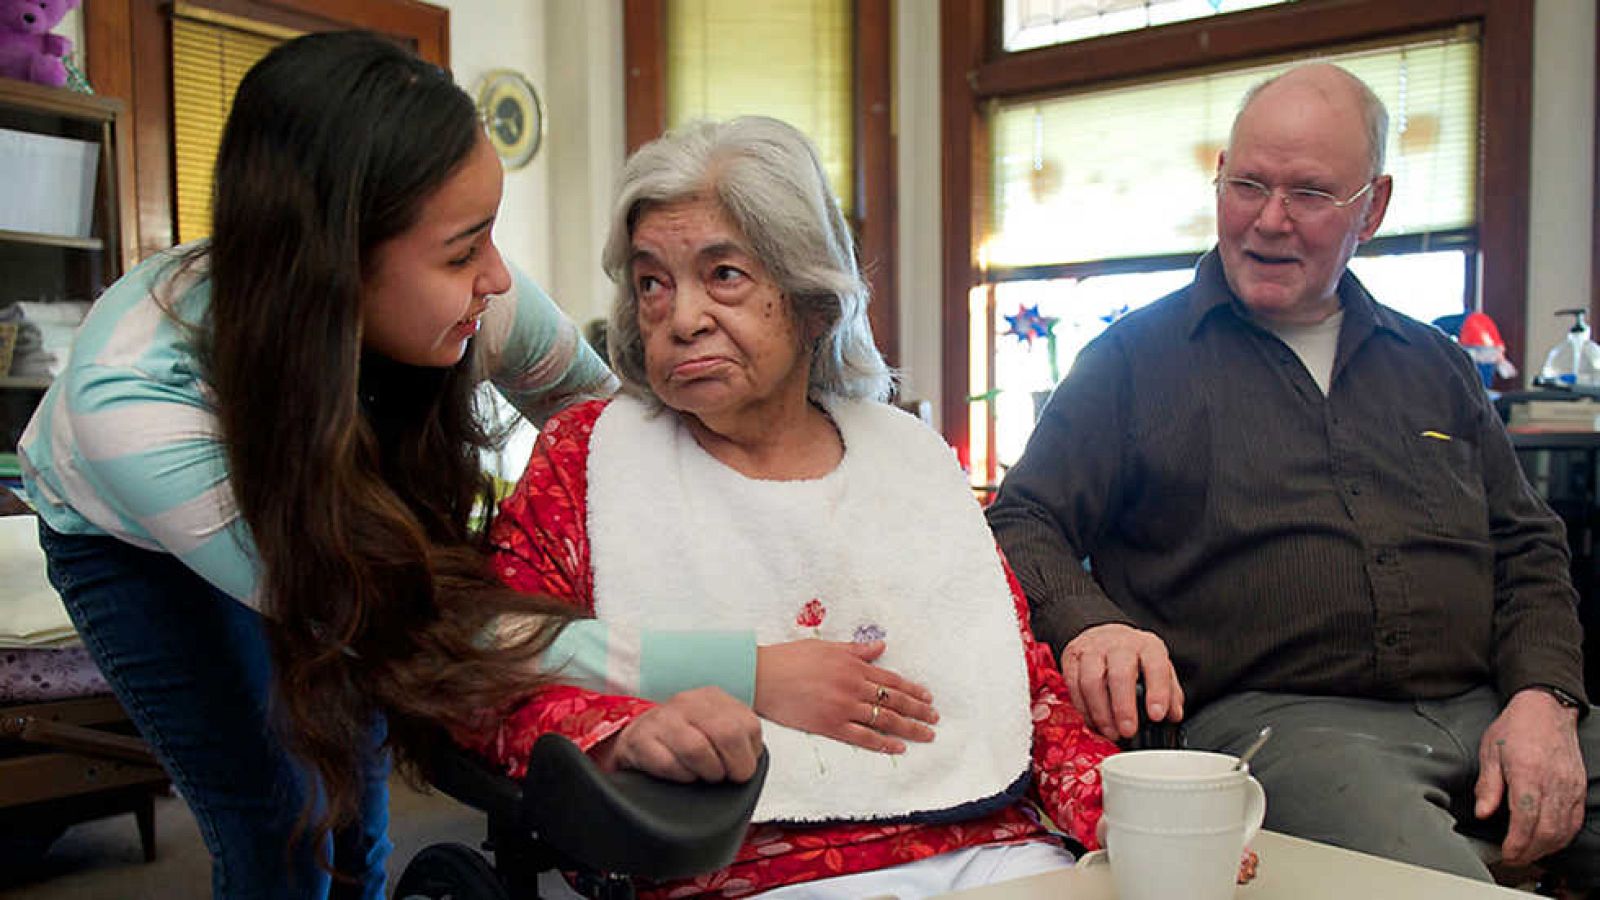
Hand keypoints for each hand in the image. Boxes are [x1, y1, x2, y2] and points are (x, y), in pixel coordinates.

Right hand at [602, 687, 762, 782]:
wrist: (636, 739)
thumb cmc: (683, 740)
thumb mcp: (715, 731)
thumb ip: (739, 739)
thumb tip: (751, 764)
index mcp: (713, 698)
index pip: (748, 726)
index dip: (749, 755)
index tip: (740, 765)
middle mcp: (688, 702)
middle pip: (727, 734)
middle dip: (732, 766)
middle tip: (724, 776)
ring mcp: (662, 718)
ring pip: (697, 749)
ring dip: (706, 772)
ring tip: (703, 775)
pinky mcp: (639, 739)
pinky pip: (668, 764)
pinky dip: (681, 777)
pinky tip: (681, 774)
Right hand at [755, 639, 937, 753]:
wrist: (762, 675)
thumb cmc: (790, 658)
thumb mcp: (827, 647)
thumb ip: (856, 650)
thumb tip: (880, 647)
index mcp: (853, 665)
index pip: (892, 679)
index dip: (913, 690)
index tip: (928, 698)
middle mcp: (853, 685)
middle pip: (894, 700)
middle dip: (918, 711)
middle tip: (935, 719)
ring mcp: (843, 706)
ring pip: (884, 719)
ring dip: (909, 728)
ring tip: (925, 735)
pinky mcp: (829, 725)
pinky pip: (862, 737)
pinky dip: (882, 743)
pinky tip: (898, 748)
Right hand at [1061, 623, 1181, 740]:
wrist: (1104, 635)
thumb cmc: (1133, 656)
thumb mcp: (1157, 667)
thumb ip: (1170, 692)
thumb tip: (1173, 715)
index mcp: (1147, 647)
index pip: (1155, 667)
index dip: (1157, 692)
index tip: (1157, 715)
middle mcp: (1119, 645)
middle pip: (1119, 674)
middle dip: (1123, 707)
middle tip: (1128, 730)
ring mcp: (1093, 649)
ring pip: (1092, 681)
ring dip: (1100, 712)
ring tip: (1111, 732)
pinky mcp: (1072, 657)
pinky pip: (1074, 685)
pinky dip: (1083, 708)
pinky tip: (1094, 722)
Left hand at [1473, 688, 1585, 865]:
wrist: (1545, 709)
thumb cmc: (1515, 728)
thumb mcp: (1490, 751)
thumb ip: (1487, 785)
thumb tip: (1482, 813)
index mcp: (1528, 773)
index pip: (1525, 819)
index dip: (1516, 843)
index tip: (1505, 853)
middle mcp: (1553, 783)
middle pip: (1547, 830)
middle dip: (1529, 851)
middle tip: (1512, 858)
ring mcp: (1570, 786)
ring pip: (1563, 830)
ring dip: (1545, 848)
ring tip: (1526, 853)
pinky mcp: (1578, 788)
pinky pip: (1575, 821)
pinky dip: (1562, 837)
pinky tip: (1548, 841)